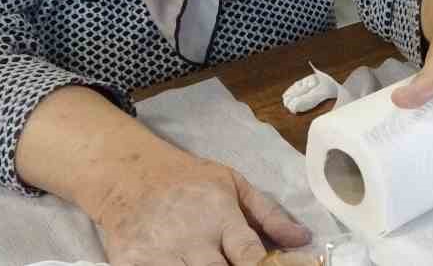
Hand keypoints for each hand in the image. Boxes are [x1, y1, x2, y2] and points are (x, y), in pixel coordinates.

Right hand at [90, 146, 310, 265]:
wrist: (128, 175)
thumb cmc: (188, 180)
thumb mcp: (233, 184)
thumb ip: (269, 214)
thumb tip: (303, 239)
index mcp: (219, 217)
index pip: (249, 257)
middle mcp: (191, 239)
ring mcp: (158, 254)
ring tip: (209, 263)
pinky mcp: (130, 264)